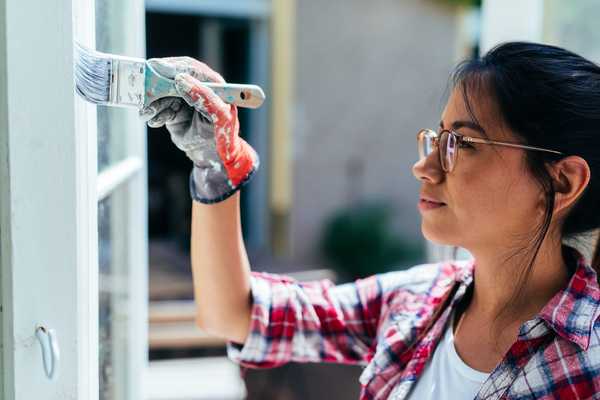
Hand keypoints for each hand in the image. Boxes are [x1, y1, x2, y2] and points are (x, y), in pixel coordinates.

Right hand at [140, 57, 259, 203]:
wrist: (212, 156)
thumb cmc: (223, 136)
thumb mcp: (219, 116)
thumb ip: (204, 97)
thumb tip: (181, 80)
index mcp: (213, 84)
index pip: (192, 69)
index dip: (175, 67)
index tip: (158, 69)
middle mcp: (197, 88)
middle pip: (173, 77)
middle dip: (158, 84)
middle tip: (143, 87)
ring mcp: (184, 98)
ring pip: (163, 92)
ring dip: (153, 102)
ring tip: (147, 112)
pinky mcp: (173, 110)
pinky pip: (159, 107)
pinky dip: (154, 113)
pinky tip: (154, 120)